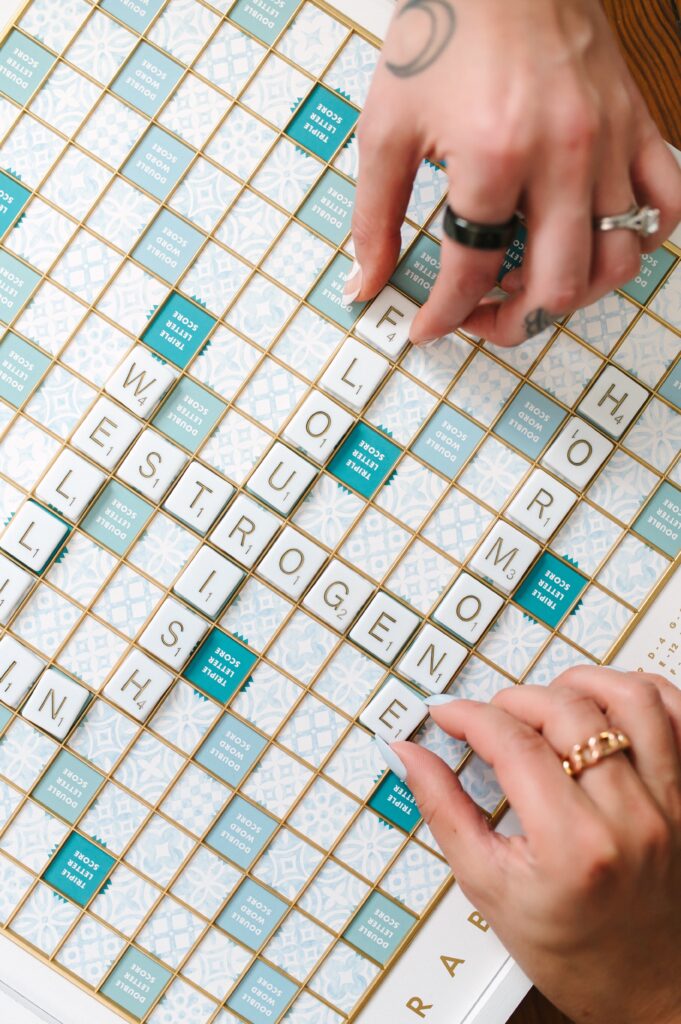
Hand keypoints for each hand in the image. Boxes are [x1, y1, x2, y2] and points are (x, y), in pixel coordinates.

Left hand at [347, 0, 680, 344]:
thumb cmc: (443, 32)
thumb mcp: (386, 128)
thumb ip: (373, 218)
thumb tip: (364, 285)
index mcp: (493, 157)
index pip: (473, 272)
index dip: (444, 315)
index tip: (427, 327)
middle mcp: (562, 156)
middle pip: (558, 285)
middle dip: (513, 322)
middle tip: (483, 317)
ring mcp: (609, 142)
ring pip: (618, 259)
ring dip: (573, 293)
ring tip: (533, 284)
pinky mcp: (637, 126)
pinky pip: (667, 206)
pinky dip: (639, 240)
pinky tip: (597, 243)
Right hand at [391, 667, 680, 1022]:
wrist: (648, 990)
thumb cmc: (574, 952)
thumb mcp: (489, 886)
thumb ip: (444, 810)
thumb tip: (407, 755)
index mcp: (574, 846)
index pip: (515, 744)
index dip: (470, 717)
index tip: (447, 714)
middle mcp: (631, 817)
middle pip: (568, 711)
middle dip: (514, 700)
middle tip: (490, 718)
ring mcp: (670, 802)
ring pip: (632, 697)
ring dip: (580, 683)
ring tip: (551, 701)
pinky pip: (679, 713)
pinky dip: (642, 692)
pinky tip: (607, 705)